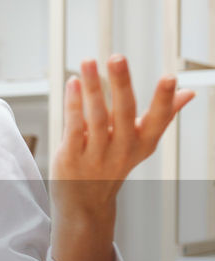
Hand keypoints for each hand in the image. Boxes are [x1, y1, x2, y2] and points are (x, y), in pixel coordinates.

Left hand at [50, 55, 193, 260]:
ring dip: (91, 87)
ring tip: (88, 61)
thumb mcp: (141, 143)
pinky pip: (73, 126)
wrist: (85, 203)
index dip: (165, 100)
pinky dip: (73, 104)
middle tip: (117, 57)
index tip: (171, 78)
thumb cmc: (114, 163)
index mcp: (142, 143)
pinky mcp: (71, 156)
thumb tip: (189, 93)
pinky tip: (73, 83)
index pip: (158, 119)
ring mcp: (95, 154)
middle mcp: (122, 148)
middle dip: (121, 84)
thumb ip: (162, 116)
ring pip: (95, 116)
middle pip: (123, 112)